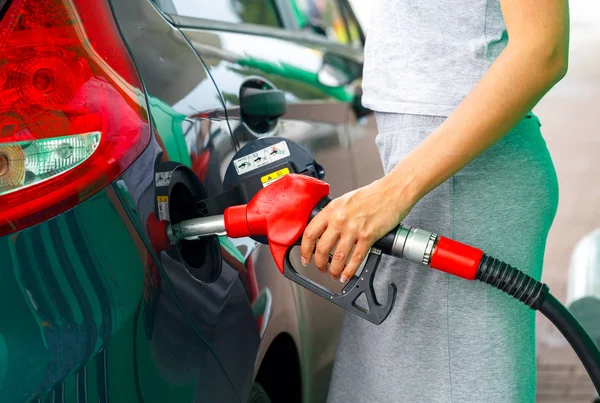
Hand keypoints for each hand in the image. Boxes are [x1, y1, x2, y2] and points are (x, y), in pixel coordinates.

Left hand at [299, 177, 414, 282]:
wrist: (392, 192)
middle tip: (320, 268)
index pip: (310, 233)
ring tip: (334, 274)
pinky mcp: (368, 236)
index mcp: (331, 210)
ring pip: (337, 257)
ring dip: (334, 270)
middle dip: (319, 263)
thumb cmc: (371, 195)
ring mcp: (353, 229)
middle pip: (321, 249)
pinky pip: (355, 259)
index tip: (305, 257)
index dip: (305, 249)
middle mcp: (340, 220)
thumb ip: (333, 215)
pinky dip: (350, 271)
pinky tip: (347, 275)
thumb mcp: (345, 200)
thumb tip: (324, 230)